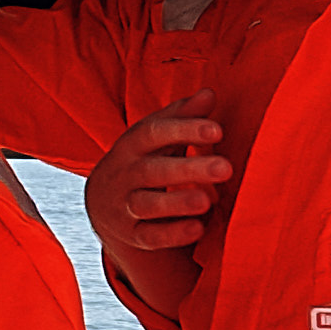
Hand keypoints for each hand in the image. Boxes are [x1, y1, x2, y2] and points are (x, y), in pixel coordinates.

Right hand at [85, 107, 235, 273]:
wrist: (105, 202)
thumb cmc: (143, 159)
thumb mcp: (156, 136)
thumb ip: (182, 115)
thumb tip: (209, 93)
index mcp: (131, 145)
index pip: (153, 133)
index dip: (184, 129)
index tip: (217, 130)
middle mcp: (124, 174)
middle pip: (152, 170)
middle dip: (189, 169)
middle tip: (225, 168)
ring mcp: (124, 205)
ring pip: (147, 204)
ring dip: (177, 203)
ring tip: (207, 201)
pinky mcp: (131, 233)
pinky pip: (149, 236)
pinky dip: (172, 234)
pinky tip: (198, 229)